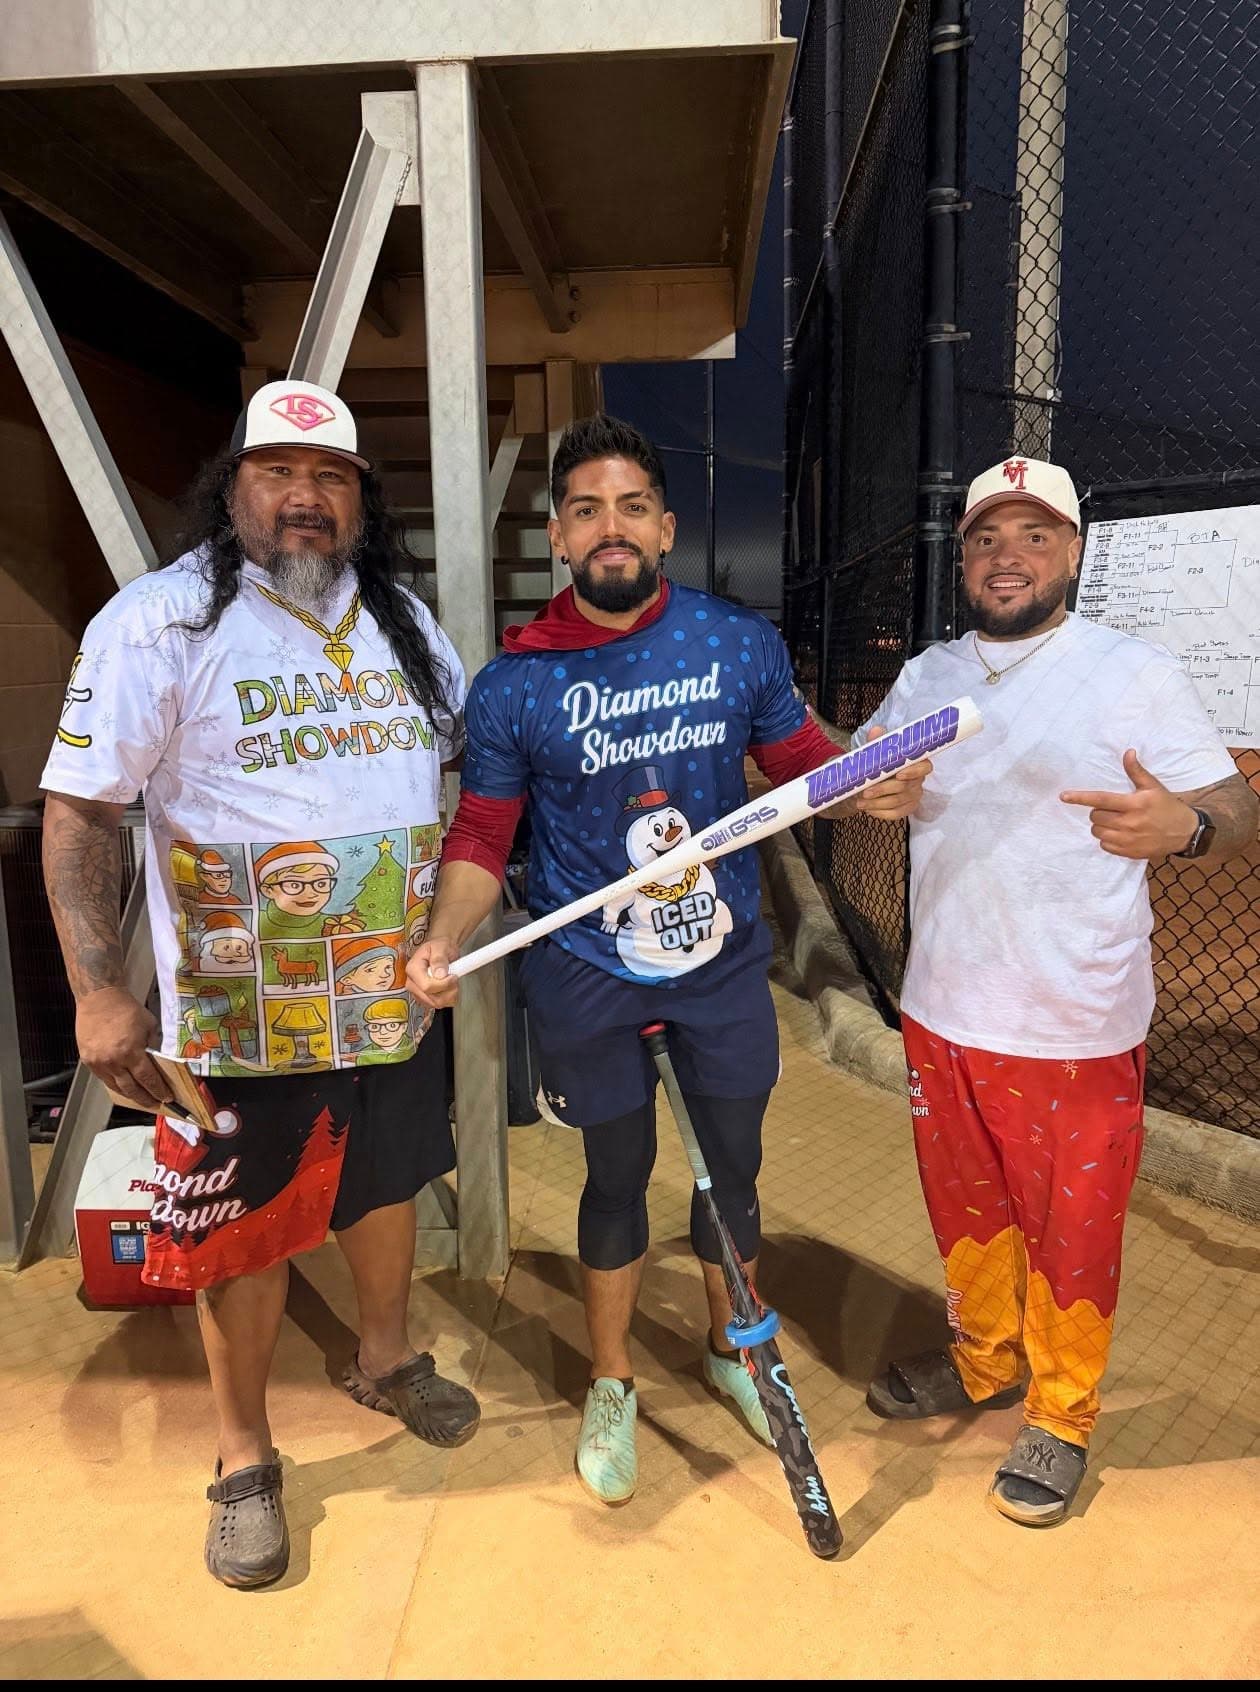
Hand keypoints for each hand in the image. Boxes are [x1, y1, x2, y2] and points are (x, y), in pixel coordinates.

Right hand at [75, 986, 170, 1110]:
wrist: (99, 998)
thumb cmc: (126, 1009)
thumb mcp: (149, 1026)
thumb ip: (153, 1046)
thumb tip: (158, 1063)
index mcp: (131, 1052)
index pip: (148, 1079)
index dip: (158, 1090)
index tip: (166, 1098)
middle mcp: (114, 1061)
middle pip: (132, 1089)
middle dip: (146, 1099)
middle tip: (156, 1104)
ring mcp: (99, 1063)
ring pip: (116, 1087)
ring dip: (130, 1095)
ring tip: (141, 1100)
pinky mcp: (88, 1061)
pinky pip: (104, 1079)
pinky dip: (115, 1085)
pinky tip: (124, 1087)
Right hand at [406, 935, 461, 1008]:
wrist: (440, 951)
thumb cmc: (438, 948)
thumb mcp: (440, 947)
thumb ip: (439, 959)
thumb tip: (440, 973)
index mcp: (413, 969)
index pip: (427, 986)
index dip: (444, 984)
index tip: (453, 975)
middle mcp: (412, 983)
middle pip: (433, 998)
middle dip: (449, 989)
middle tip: (455, 976)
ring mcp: (418, 993)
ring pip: (438, 1003)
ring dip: (451, 994)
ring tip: (452, 980)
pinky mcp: (425, 999)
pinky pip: (440, 1005)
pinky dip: (449, 998)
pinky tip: (450, 987)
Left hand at [822, 725, 932, 820]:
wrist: (873, 780)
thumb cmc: (880, 763)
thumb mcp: (877, 751)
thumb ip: (878, 742)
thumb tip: (876, 731)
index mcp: (916, 762)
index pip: (925, 767)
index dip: (913, 771)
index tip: (898, 774)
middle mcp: (918, 780)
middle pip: (904, 787)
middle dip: (883, 790)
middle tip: (865, 792)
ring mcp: (914, 796)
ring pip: (897, 802)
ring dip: (877, 803)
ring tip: (859, 802)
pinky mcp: (907, 809)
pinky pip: (895, 814)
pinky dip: (880, 813)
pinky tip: (868, 810)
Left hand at [1061, 749, 1197, 859]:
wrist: (1184, 832)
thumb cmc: (1166, 806)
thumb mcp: (1153, 787)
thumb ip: (1136, 771)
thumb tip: (1128, 752)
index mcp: (1134, 804)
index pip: (1101, 799)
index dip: (1080, 798)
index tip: (1064, 796)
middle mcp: (1129, 823)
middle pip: (1096, 817)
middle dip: (1099, 812)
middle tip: (1113, 809)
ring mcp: (1128, 840)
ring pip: (1097, 832)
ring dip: (1101, 826)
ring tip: (1116, 821)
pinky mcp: (1129, 853)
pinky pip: (1105, 846)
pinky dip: (1107, 839)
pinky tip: (1120, 834)